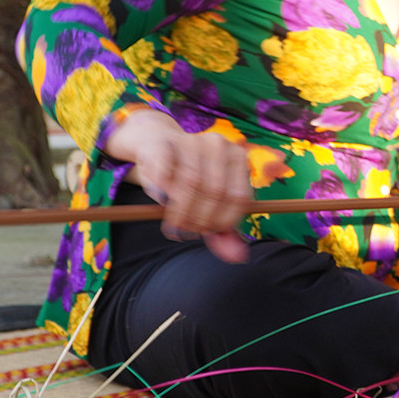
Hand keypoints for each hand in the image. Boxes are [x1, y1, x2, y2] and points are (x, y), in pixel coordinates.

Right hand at [103, 109, 253, 261]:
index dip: (223, 222)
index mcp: (237, 156)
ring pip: (190, 183)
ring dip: (181, 212)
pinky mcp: (164, 143)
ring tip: (174, 224)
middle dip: (200, 219)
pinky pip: (165, 170)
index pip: (239, 198)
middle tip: (187, 232)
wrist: (159, 148)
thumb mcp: (210, 204)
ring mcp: (191, 140)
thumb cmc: (189, 180)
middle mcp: (218, 144)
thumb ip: (223, 230)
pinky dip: (162, 190)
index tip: (208, 232)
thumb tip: (238, 257)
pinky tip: (160, 200)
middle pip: (215, 191)